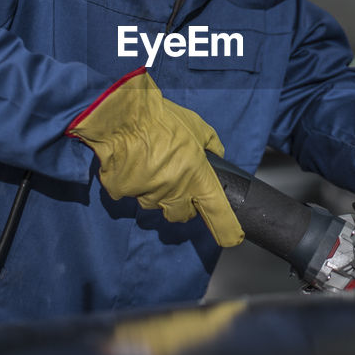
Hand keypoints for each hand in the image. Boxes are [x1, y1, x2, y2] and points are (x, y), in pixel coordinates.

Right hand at [67, 68, 243, 246]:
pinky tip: (130, 163)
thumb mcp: (198, 126)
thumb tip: (216, 153)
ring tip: (150, 164)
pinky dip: (130, 182)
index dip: (226, 229)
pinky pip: (128, 193)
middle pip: (182, 215)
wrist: (124, 116)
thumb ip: (211, 145)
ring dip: (156, 192)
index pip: (218, 213)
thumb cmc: (162, 120)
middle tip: (178, 183)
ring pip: (154, 204)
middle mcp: (175, 193)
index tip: (231, 237)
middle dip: (183, 205)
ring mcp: (147, 195)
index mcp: (198, 179)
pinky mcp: (123, 193)